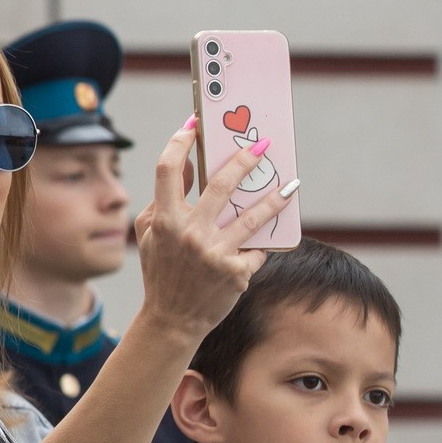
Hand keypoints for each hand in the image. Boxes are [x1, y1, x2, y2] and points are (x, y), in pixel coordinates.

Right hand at [133, 118, 291, 343]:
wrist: (172, 319)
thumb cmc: (161, 269)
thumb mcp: (151, 233)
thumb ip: (165, 199)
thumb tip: (192, 165)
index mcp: (163, 221)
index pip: (168, 171)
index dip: (180, 142)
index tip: (194, 124)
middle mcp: (189, 234)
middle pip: (220, 185)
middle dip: (243, 160)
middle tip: (262, 146)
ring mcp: (214, 253)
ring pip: (254, 216)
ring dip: (276, 197)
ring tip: (290, 185)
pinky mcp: (236, 271)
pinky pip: (257, 248)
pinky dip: (262, 243)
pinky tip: (273, 237)